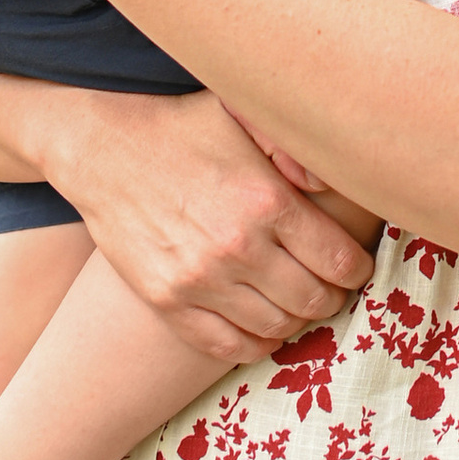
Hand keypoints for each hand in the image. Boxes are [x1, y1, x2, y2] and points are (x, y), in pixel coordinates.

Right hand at [52, 88, 380, 358]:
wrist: (101, 150)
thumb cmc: (183, 129)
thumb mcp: (242, 113)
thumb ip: (295, 143)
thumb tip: (333, 181)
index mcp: (265, 200)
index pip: (339, 260)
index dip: (357, 269)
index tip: (354, 266)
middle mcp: (236, 246)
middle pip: (313, 300)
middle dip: (332, 297)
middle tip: (330, 287)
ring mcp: (199, 280)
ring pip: (276, 326)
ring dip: (296, 321)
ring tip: (296, 302)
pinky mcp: (168, 302)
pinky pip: (227, 346)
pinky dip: (255, 344)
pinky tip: (262, 326)